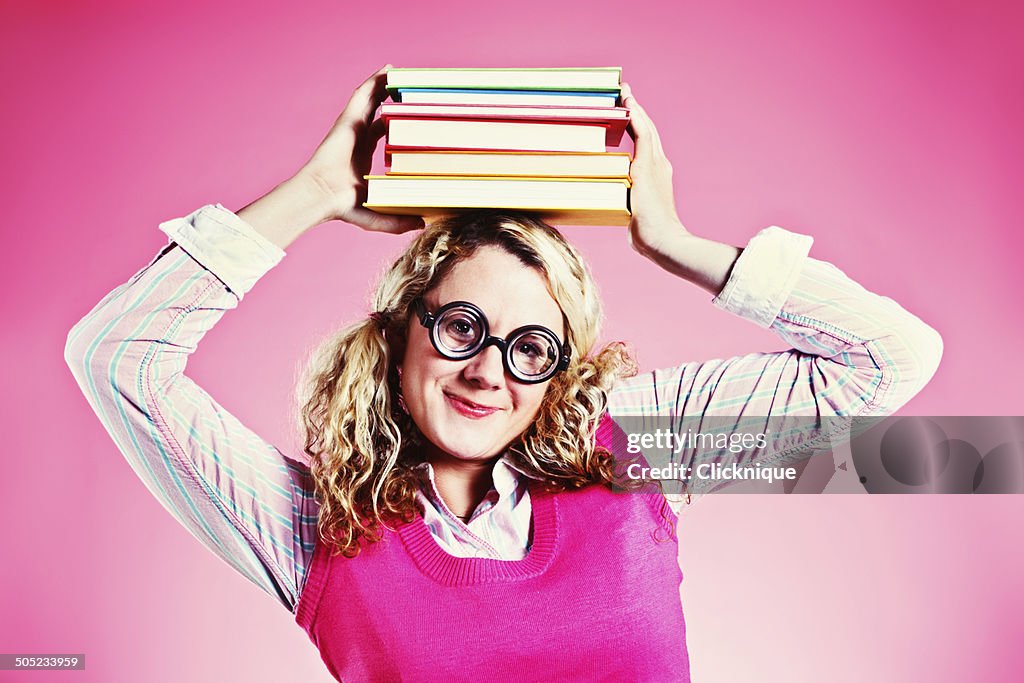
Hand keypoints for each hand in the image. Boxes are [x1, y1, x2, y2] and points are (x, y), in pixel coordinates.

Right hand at [299, 65, 423, 233]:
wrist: (322, 196)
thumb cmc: (342, 206)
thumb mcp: (377, 215)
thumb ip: (399, 220)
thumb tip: (423, 223)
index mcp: (362, 154)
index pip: (381, 131)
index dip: (394, 121)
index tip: (410, 115)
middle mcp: (358, 137)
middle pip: (377, 111)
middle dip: (391, 98)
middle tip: (409, 88)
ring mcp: (353, 127)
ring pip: (371, 99)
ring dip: (385, 84)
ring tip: (401, 73)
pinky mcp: (349, 120)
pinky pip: (363, 95)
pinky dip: (375, 81)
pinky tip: (388, 71)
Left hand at [619, 84, 740, 294]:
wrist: (663, 242)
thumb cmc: (650, 236)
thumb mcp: (635, 216)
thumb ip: (629, 209)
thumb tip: (623, 217)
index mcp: (656, 174)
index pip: (645, 144)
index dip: (637, 126)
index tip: (628, 112)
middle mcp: (659, 165)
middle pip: (647, 131)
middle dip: (636, 111)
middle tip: (625, 93)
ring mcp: (655, 164)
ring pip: (645, 128)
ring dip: (635, 108)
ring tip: (624, 92)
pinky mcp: (647, 166)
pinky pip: (642, 134)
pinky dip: (635, 117)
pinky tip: (628, 104)